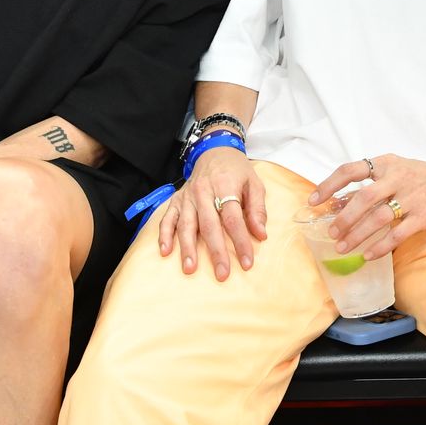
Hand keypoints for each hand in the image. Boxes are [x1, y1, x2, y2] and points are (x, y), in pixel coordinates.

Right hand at [159, 145, 267, 280]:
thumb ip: (257, 209)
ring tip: (190, 269)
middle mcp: (204, 192)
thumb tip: (260, 235)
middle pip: (209, 225)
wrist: (215, 150)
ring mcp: (188, 196)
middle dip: (216, 251)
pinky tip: (165, 251)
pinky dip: (164, 235)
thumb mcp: (255, 183)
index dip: (240, 241)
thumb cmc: (237, 170)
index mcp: (225, 186)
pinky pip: (168, 218)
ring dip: (187, 248)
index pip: (233, 218)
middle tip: (222, 274)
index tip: (247, 262)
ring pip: (186, 224)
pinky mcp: (176, 199)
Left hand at [308, 151, 425, 260]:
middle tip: (331, 234)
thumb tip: (336, 202)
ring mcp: (412, 197)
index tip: (314, 200)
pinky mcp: (425, 215)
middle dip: (343, 218)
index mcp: (386, 164)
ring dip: (357, 235)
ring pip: (378, 218)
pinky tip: (369, 255)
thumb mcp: (396, 171)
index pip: (350, 170)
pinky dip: (381, 246)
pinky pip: (397, 233)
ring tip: (343, 249)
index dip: (329, 185)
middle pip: (363, 198)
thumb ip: (370, 184)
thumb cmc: (422, 176)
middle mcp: (397, 178)